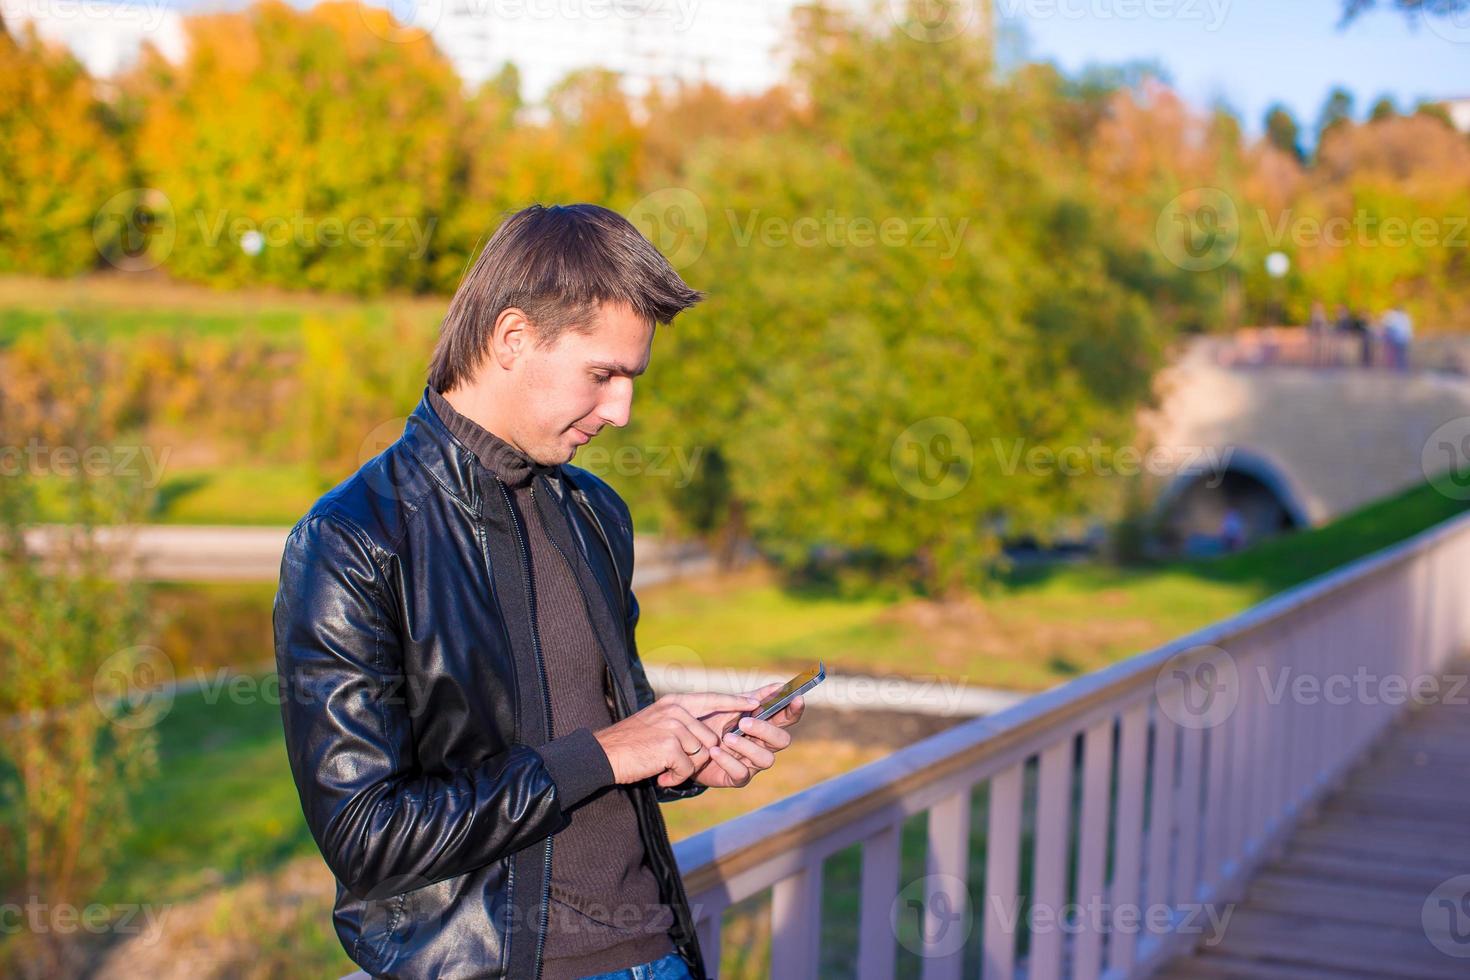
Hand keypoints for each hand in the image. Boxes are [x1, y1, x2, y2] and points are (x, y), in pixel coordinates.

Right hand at [594, 692, 760, 787]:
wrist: (603, 756)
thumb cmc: (631, 744)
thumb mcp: (657, 723)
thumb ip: (681, 722)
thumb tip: (709, 737)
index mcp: (674, 703)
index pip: (711, 699)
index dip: (734, 701)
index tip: (754, 701)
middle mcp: (676, 711)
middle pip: (709, 738)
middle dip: (695, 757)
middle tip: (670, 761)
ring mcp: (673, 726)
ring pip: (700, 754)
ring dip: (683, 768)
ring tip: (661, 766)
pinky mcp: (669, 745)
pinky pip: (687, 768)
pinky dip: (674, 777)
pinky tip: (659, 774)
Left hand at [690, 681, 804, 788]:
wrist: (684, 742)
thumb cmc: (710, 722)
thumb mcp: (729, 705)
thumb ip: (752, 696)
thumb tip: (779, 685)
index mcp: (763, 725)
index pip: (787, 718)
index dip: (794, 710)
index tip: (796, 698)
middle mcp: (762, 745)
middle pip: (781, 741)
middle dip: (765, 730)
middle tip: (744, 722)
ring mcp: (751, 763)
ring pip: (766, 759)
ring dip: (747, 746)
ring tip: (726, 737)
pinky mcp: (736, 778)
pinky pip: (741, 773)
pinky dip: (728, 760)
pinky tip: (714, 750)